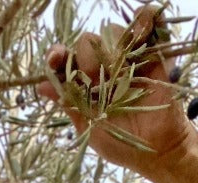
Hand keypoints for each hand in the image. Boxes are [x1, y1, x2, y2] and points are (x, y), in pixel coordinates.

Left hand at [37, 4, 197, 182]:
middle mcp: (103, 68)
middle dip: (87, 58)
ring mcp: (127, 59)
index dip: (58, 56)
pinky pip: (147, 23)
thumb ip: (69, 104)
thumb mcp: (89, 128)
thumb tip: (41, 86)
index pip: (66, 60)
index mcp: (85, 84)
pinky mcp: (153, 53)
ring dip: (111, 46)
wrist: (156, 150)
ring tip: (118, 71)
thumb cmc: (121, 144)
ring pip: (112, 32)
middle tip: (97, 81)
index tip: (56, 58)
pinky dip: (144, 18)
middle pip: (87, 42)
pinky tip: (142, 29)